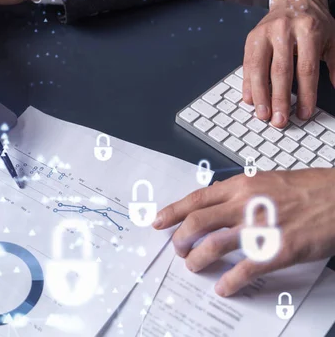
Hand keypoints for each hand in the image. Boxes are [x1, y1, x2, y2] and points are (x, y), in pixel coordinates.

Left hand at [153, 169, 334, 296]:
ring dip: (198, 260)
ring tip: (193, 267)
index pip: (195, 199)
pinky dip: (230, 281)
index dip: (172, 212)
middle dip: (180, 240)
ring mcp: (259, 227)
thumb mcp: (265, 180)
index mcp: (240, 186)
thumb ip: (238, 191)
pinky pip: (245, 269)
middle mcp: (244, 204)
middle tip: (178, 250)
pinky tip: (224, 287)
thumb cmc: (308, 188)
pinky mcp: (278, 250)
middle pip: (196, 223)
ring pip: (213, 246)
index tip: (158, 221)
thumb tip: (216, 202)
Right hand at [242, 0, 334, 127]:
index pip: (306, 69)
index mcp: (309, 30)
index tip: (304, 114)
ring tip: (262, 114)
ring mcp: (264, 33)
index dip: (305, 94)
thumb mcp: (331, 39)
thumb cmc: (313, 22)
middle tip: (279, 120)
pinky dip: (247, 84)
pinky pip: (247, 64)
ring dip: (260, 95)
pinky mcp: (251, 38)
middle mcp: (284, 30)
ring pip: (259, 69)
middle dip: (279, 99)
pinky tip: (250, 99)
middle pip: (281, 71)